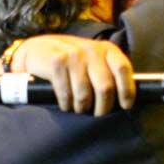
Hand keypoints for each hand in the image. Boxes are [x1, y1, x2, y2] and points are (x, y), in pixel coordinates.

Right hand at [0, 35, 134, 117]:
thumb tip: (129, 100)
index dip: (127, 90)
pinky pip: (66, 93)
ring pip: (85, 93)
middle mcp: (92, 50)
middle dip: (102, 107)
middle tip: (97, 114)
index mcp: (106, 49)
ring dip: (82, 107)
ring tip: (78, 108)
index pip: (123, 69)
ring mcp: (74, 55)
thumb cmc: (71, 64)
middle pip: (106, 87)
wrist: (35, 52)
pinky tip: (64, 104)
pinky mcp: (57, 62)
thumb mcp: (93, 63)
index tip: (125, 106)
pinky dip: (66, 104)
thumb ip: (109, 74)